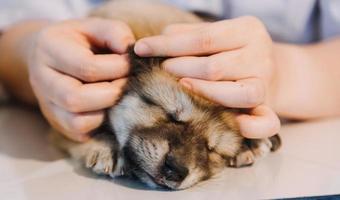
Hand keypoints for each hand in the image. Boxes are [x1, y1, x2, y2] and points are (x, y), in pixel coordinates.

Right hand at [26, 18, 134, 141]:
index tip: (132, 64)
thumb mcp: (97, 26)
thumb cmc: (81, 40)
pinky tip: (109, 107)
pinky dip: (100, 124)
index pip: (87, 67)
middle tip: (129, 84)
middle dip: (112, 93)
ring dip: (106, 112)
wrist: (53, 56)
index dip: (118, 68)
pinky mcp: (57, 122)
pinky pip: (80, 133)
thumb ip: (115, 33)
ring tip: (119, 96)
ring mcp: (46, 104)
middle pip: (75, 99)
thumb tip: (132, 52)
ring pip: (77, 122)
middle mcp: (41, 79)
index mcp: (49, 48)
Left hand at [134, 16, 279, 137]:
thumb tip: (160, 40)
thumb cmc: (232, 50)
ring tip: (181, 87)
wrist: (274, 69)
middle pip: (215, 67)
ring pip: (239, 93)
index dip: (168, 45)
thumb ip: (190, 34)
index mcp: (248, 30)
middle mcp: (261, 56)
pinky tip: (233, 124)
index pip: (203, 38)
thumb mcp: (216, 33)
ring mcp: (267, 84)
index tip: (141, 49)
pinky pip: (268, 123)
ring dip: (205, 93)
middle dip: (180, 69)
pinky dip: (251, 127)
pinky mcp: (269, 108)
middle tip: (159, 71)